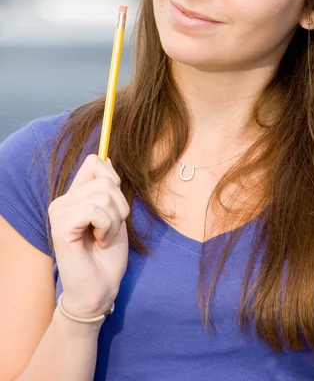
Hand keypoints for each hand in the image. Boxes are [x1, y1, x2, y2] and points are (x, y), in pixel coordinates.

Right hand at [48, 154, 129, 319]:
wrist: (99, 289)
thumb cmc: (107, 255)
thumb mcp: (114, 214)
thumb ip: (108, 189)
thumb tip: (106, 157)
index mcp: (74, 196)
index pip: (95, 162)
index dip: (113, 179)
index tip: (114, 207)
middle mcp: (63, 201)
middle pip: (106, 180)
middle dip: (119, 206)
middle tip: (109, 229)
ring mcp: (59, 212)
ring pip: (104, 194)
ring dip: (114, 220)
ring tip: (103, 237)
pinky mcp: (61, 226)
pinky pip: (95, 210)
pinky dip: (106, 227)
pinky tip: (98, 241)